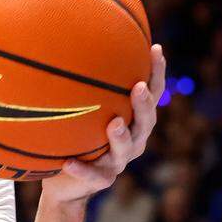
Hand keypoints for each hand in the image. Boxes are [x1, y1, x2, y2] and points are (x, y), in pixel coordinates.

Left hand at [41, 45, 165, 204]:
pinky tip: (68, 161)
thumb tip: (67, 37)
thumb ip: (82, 86)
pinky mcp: (100, 181)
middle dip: (144, 104)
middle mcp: (132, 141)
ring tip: (113, 124)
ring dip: (120, 137)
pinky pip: (91, 175)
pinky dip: (81, 168)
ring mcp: (117, 163)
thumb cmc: (75, 138)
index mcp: (133, 121)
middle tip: (139, 88)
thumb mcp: (80, 111)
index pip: (151, 94)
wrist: (65, 184)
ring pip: (125, 150)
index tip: (155, 49)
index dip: (156, 73)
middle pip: (146, 122)